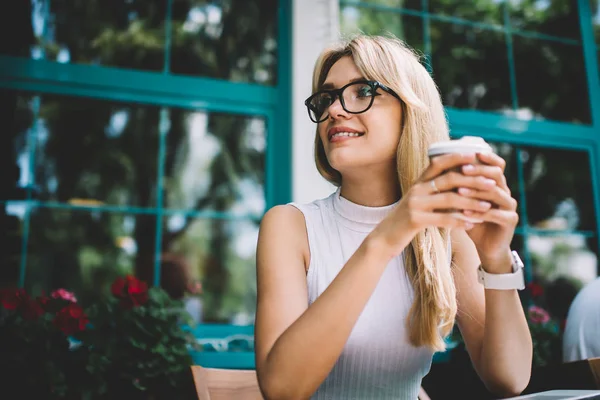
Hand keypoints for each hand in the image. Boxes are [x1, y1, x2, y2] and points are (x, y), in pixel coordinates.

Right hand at [369, 152, 497, 257]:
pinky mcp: (414, 220)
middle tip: (492, 184)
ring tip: (488, 206)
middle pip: (449, 179)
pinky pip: (443, 219)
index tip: (477, 157)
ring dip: (471, 203)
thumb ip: (434, 192)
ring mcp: (414, 204)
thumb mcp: (418, 202)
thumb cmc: (406, 220)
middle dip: (473, 181)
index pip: (439, 163)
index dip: (458, 158)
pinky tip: (472, 224)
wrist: (384, 238)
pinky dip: (460, 221)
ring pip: (449, 199)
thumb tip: (458, 183)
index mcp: (418, 182)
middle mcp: (416, 190)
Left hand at [457, 152, 518, 271]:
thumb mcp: (462, 200)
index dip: (487, 158)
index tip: (472, 153)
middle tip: (463, 169)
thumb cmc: (471, 219)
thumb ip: (457, 184)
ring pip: (496, 193)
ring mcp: (510, 206)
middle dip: (479, 171)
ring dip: (477, 191)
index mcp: (496, 184)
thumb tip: (437, 164)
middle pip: (496, 175)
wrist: (486, 245)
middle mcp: (506, 192)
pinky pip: (496, 214)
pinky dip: (479, 212)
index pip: (496, 165)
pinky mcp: (510, 220)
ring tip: (459, 191)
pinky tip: (465, 213)